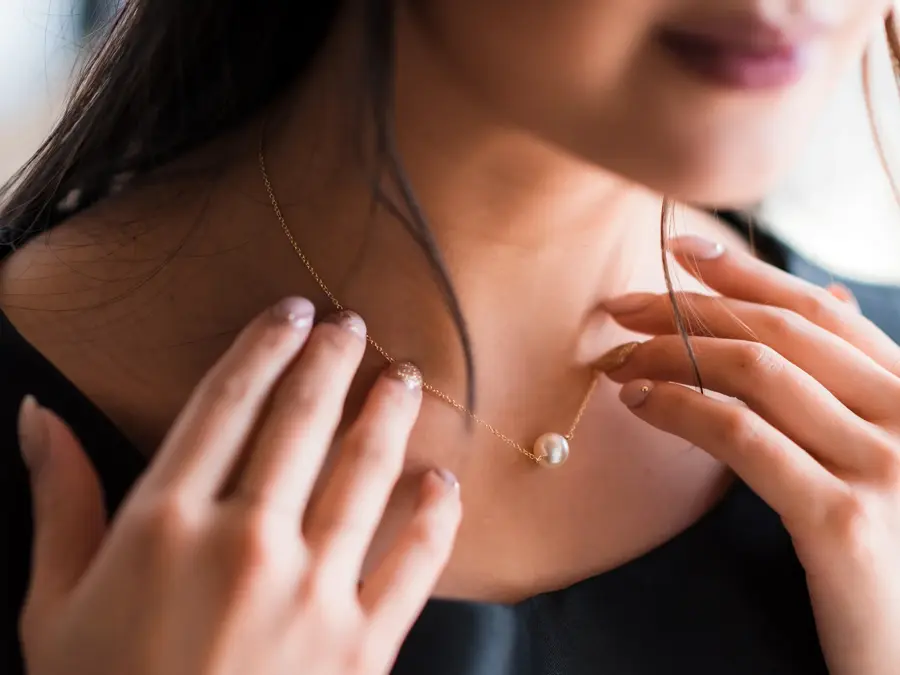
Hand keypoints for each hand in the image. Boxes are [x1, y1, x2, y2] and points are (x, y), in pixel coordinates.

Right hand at [17, 299, 460, 674]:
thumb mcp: (52, 609)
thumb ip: (58, 503)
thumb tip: (38, 415)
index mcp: (165, 524)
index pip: (225, 402)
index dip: (264, 346)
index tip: (290, 313)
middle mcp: (245, 543)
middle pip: (301, 421)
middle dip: (331, 361)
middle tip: (352, 326)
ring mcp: (312, 593)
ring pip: (365, 473)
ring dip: (389, 415)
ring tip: (403, 377)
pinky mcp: (362, 646)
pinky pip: (414, 563)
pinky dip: (435, 516)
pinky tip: (443, 482)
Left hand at [599, 235, 899, 674]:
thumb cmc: (893, 557)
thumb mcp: (886, 454)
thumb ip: (856, 383)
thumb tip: (830, 298)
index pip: (820, 312)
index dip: (747, 274)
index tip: (682, 251)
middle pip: (777, 333)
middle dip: (687, 309)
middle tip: (619, 306)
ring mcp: (883, 466)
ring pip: (753, 373)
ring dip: (670, 355)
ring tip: (616, 359)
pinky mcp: (844, 519)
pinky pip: (741, 436)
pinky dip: (681, 408)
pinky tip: (640, 403)